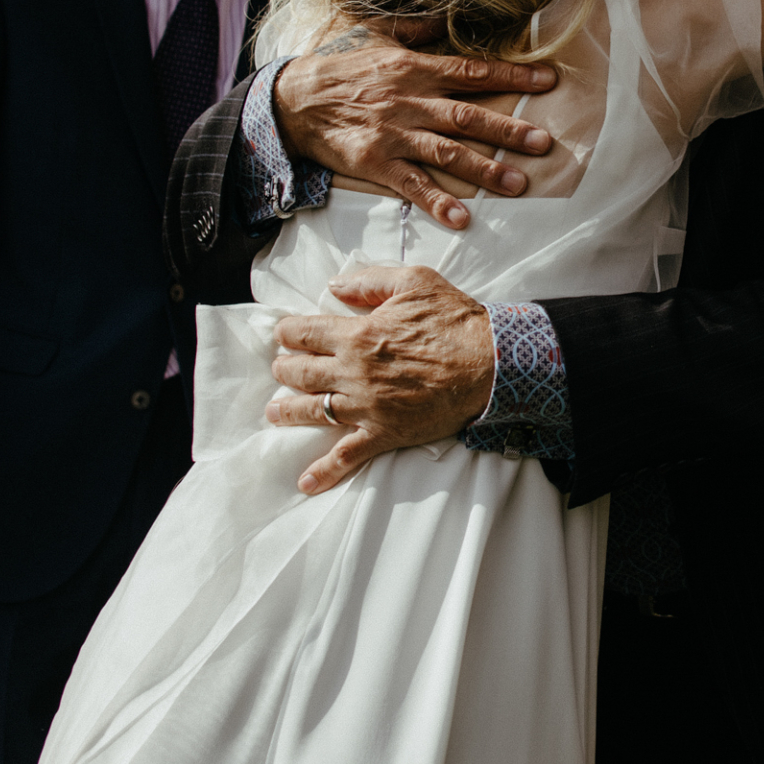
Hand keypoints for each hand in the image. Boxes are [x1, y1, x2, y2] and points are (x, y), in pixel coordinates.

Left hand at [266, 264, 495, 492]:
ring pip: (314, 411)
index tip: (283, 335)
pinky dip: (325, 471)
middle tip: (280, 369)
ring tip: (274, 412)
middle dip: (284, 369)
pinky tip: (306, 482)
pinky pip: (347, 456)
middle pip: (301, 372)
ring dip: (288, 412)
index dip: (288, 333)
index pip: (305, 333)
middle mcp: (354, 371)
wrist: (489, 365)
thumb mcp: (415, 282)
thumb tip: (335, 285)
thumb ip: (370, 281)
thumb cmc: (455, 321)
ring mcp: (366, 406)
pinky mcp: (384, 433)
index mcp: (358, 334)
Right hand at [276, 42, 557, 228]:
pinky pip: (411, 185)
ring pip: (447, 153)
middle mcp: (409, 101)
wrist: (292, 100)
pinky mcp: (375, 163)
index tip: (549, 81)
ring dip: (485, 169)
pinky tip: (462, 217)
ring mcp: (393, 134)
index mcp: (414, 68)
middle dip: (508, 130)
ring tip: (518, 184)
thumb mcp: (378, 38)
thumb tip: (448, 18)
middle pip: (467, 117)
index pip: (472, 72)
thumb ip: (417, 32)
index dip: (512, 77)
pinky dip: (437, 201)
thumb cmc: (341, 69)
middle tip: (544, 143)